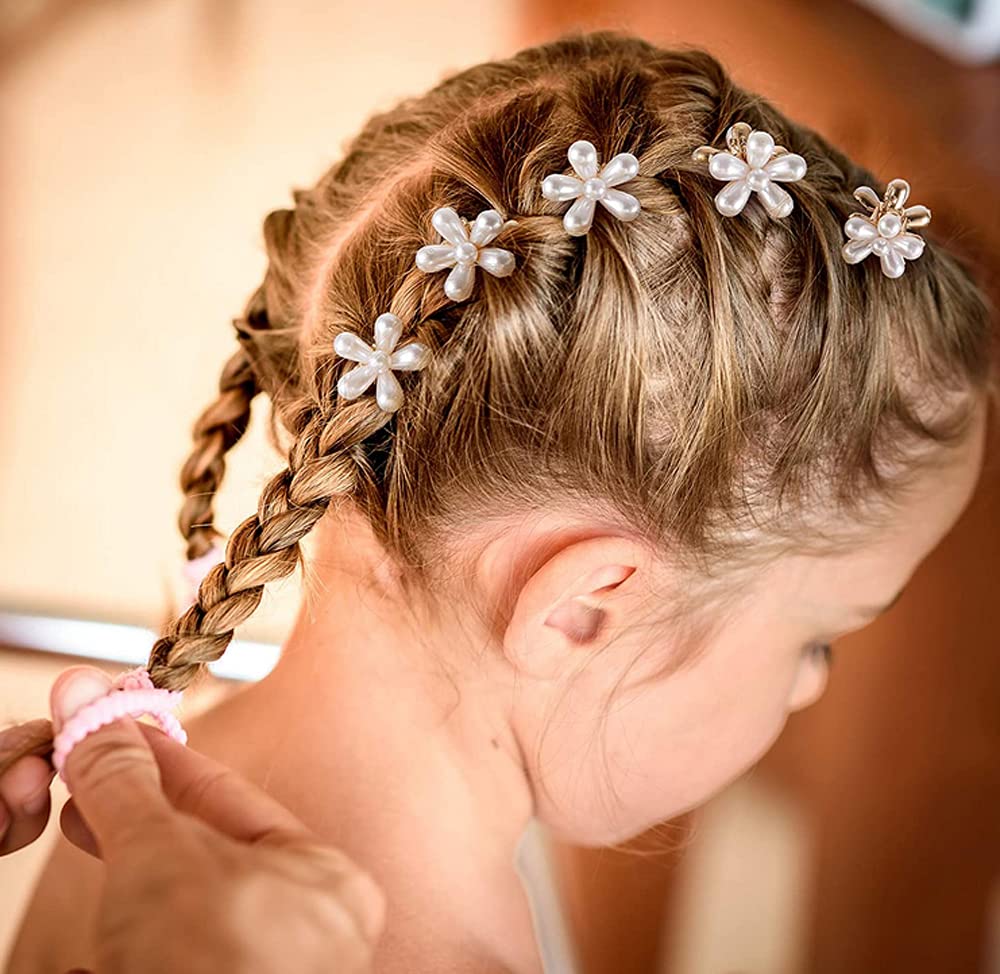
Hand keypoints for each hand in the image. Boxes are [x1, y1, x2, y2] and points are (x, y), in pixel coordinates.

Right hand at [10, 667, 385, 973]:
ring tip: (81, 817)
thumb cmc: (212, 969)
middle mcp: (307, 927)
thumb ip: (132, 790)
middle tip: (84, 771)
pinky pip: (172, 940)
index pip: (233, 800)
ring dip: (129, 852)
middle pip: (208, 846)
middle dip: (139, 808)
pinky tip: (103, 892)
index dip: (166, 762)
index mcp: (324, 880)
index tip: (117, 731)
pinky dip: (132, 909)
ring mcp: (266, 969)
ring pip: (186, 895)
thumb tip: (97, 719)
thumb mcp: (160, 862)